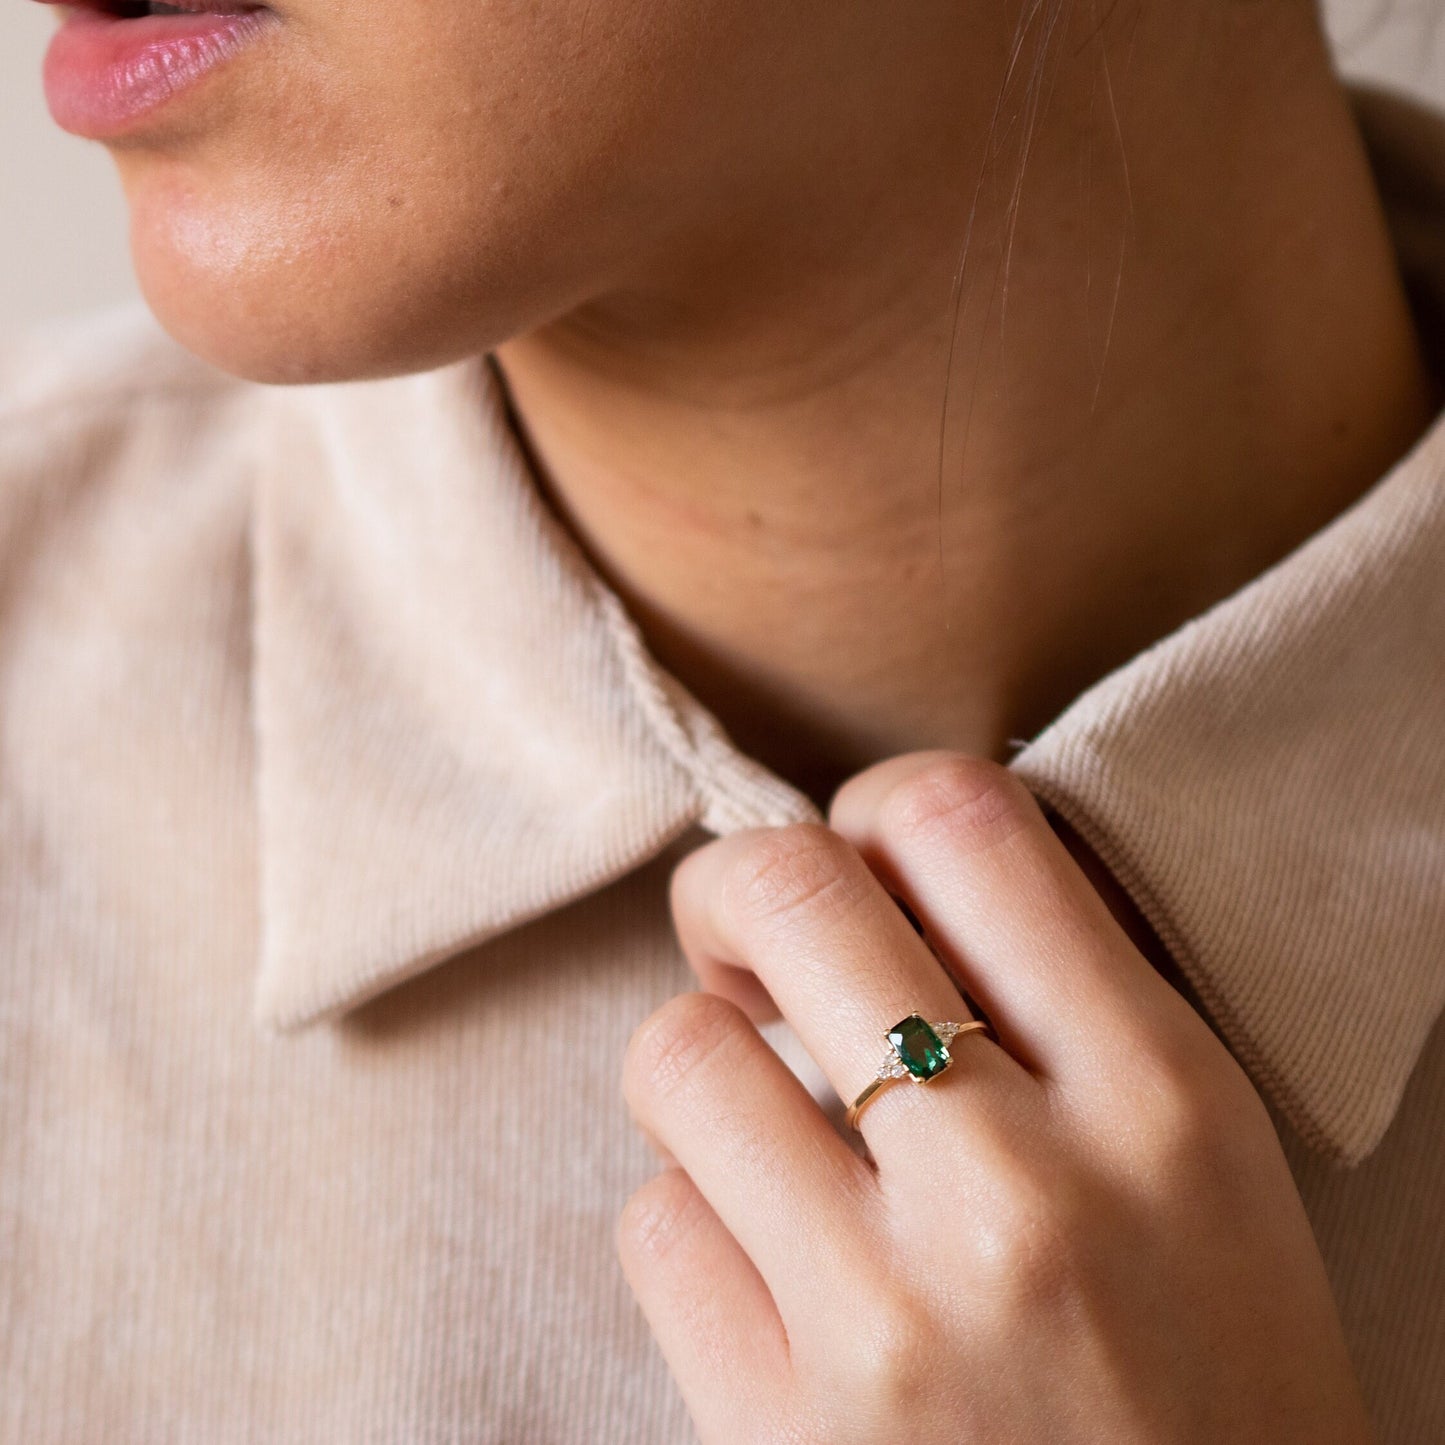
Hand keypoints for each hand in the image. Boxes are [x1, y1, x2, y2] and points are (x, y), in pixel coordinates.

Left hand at [617, 751, 1374, 1443]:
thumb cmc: (1215, 1392)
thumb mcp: (1203, 1169)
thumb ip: (1066, 1007)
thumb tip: (878, 880)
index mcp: (1162, 1099)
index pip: (958, 819)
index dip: (872, 809)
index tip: (857, 862)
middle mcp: (1021, 1190)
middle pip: (784, 892)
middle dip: (734, 891)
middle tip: (747, 946)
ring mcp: (887, 1315)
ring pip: (680, 1054)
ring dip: (702, 1069)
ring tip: (759, 1123)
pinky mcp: (778, 1429)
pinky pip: (656, 1226)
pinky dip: (693, 1224)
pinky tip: (768, 1269)